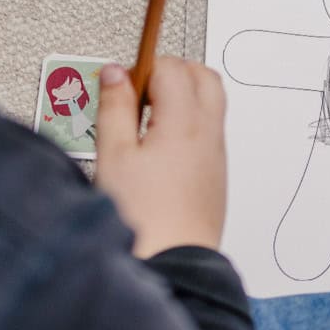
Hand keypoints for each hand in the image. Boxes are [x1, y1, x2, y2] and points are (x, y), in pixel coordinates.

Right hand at [93, 58, 227, 259]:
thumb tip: (115, 75)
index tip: (119, 87)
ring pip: (210, 102)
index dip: (142, 68)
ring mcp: (216, 154)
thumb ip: (114, 108)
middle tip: (138, 94)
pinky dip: (188, 123)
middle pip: (202, 76)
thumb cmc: (143, 218)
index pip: (172, 67)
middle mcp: (208, 134)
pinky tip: (159, 148)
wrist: (173, 262)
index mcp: (184, 122)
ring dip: (182, 97)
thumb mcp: (113, 155)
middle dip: (170, 72)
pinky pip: (209, 131)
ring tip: (145, 122)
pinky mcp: (215, 174)